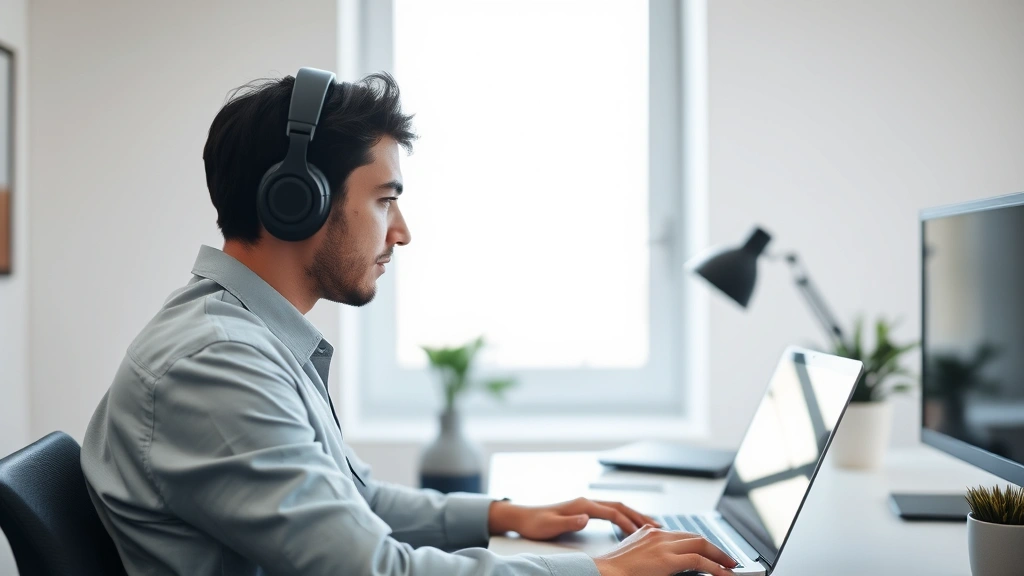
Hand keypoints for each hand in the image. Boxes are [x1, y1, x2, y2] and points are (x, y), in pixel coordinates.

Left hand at [488, 497, 659, 540]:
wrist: (522, 517)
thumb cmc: (534, 523)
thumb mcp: (549, 526)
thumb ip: (568, 522)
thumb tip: (585, 518)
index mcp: (582, 505)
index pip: (612, 512)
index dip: (628, 523)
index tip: (642, 533)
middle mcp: (586, 502)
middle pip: (620, 506)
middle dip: (640, 516)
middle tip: (658, 526)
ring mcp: (585, 505)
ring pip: (617, 507)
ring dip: (635, 515)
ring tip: (651, 525)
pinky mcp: (584, 510)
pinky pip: (610, 512)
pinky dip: (624, 516)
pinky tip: (629, 525)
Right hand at [594, 524, 736, 575]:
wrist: (602, 573)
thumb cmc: (614, 570)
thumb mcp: (635, 557)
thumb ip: (652, 555)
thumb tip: (667, 564)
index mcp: (649, 533)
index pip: (682, 535)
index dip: (700, 544)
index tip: (710, 552)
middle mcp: (658, 534)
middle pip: (695, 537)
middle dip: (714, 548)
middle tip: (727, 559)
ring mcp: (663, 545)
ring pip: (701, 545)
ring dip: (719, 556)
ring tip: (730, 566)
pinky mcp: (667, 559)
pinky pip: (698, 561)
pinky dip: (715, 567)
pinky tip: (723, 574)